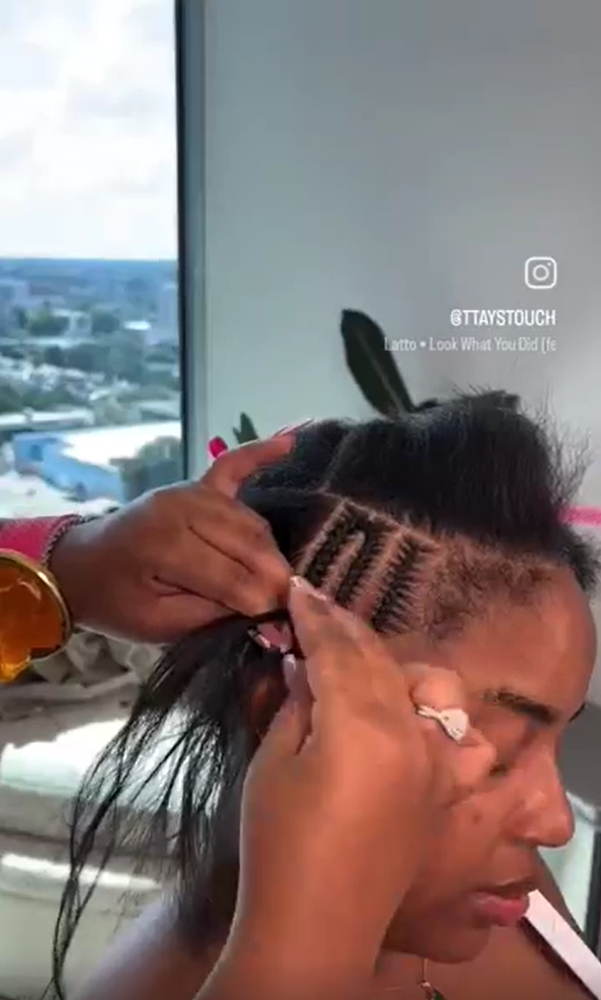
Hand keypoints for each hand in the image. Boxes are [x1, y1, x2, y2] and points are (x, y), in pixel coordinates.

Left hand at [48, 435, 294, 642]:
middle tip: (293, 606)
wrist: (80, 565)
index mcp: (164, 545)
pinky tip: (290, 441)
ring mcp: (189, 491)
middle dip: (274, 577)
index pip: (231, 575)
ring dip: (270, 551)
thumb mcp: (157, 624)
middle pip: (248, 544)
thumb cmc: (114, 600)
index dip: (261, 601)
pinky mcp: (195, 485)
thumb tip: (267, 615)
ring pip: (250, 521)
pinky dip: (260, 452)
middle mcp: (181, 508)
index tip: (288, 623)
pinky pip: (233, 465)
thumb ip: (210, 616)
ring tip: (282, 582)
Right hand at [232, 577, 495, 981]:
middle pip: (378, 659)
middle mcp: (412, 735)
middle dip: (343, 626)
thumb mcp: (275, 763)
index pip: (337, 650)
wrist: (316, 925)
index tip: (297, 589)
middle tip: (314, 605)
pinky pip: (450, 729)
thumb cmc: (278, 846)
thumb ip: (299, 703)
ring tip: (354, 658)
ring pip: (425, 684)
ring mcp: (438, 762)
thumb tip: (304, 661)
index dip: (313, 616)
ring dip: (389, 661)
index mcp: (362, 728)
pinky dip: (428, 707)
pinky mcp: (446, 786)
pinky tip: (400, 708)